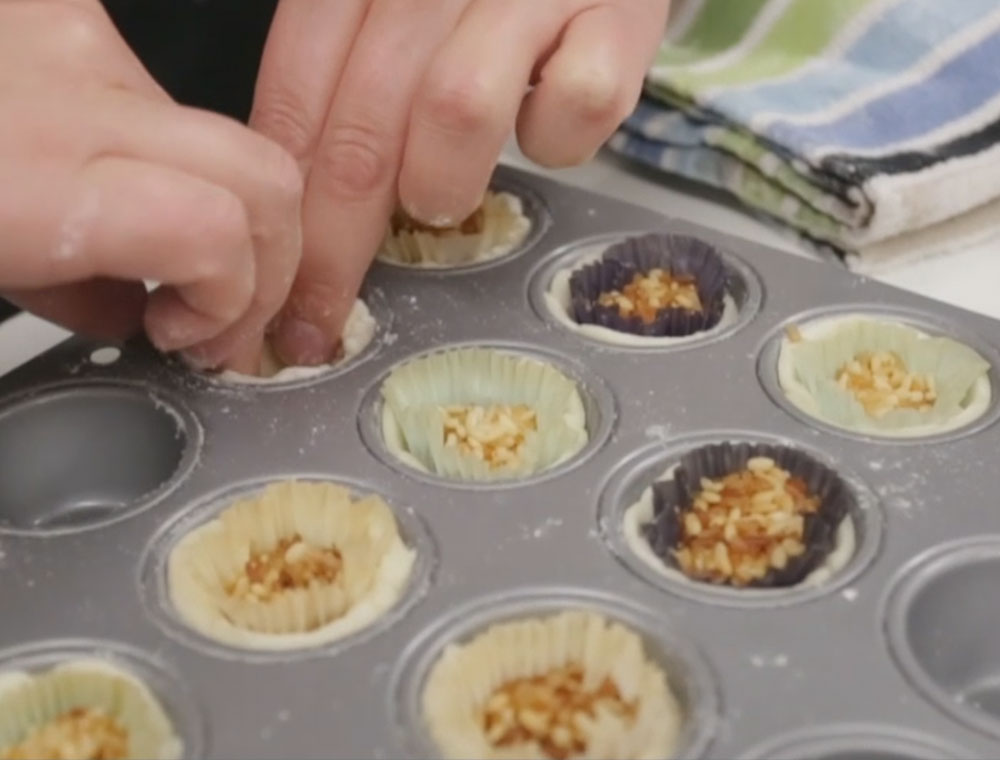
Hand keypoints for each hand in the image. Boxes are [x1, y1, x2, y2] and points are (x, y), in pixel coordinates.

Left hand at [0, 0, 303, 372]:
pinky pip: (159, 103)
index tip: (199, 340)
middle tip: (221, 311)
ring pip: (224, 139)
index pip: (214, 229)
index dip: (234, 301)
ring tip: (161, 257)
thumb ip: (55, 296)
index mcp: (22, 177)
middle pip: (263, 177)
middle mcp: (64, 88)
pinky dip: (164, 164)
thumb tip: (132, 314)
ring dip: (223, 215)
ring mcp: (68, 37)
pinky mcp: (61, 15)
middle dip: (269, 264)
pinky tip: (105, 192)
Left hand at [252, 0, 668, 365]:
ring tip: (439, 197)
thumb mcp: (394, 15)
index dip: (284, 209)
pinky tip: (544, 131)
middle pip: (363, 127)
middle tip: (325, 318)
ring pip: (457, 109)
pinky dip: (556, 141)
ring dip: (439, 182)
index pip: (296, 96)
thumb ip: (343, 85)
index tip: (276, 288)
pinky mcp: (619, 14)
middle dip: (336, 246)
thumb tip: (297, 210)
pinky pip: (575, 106)